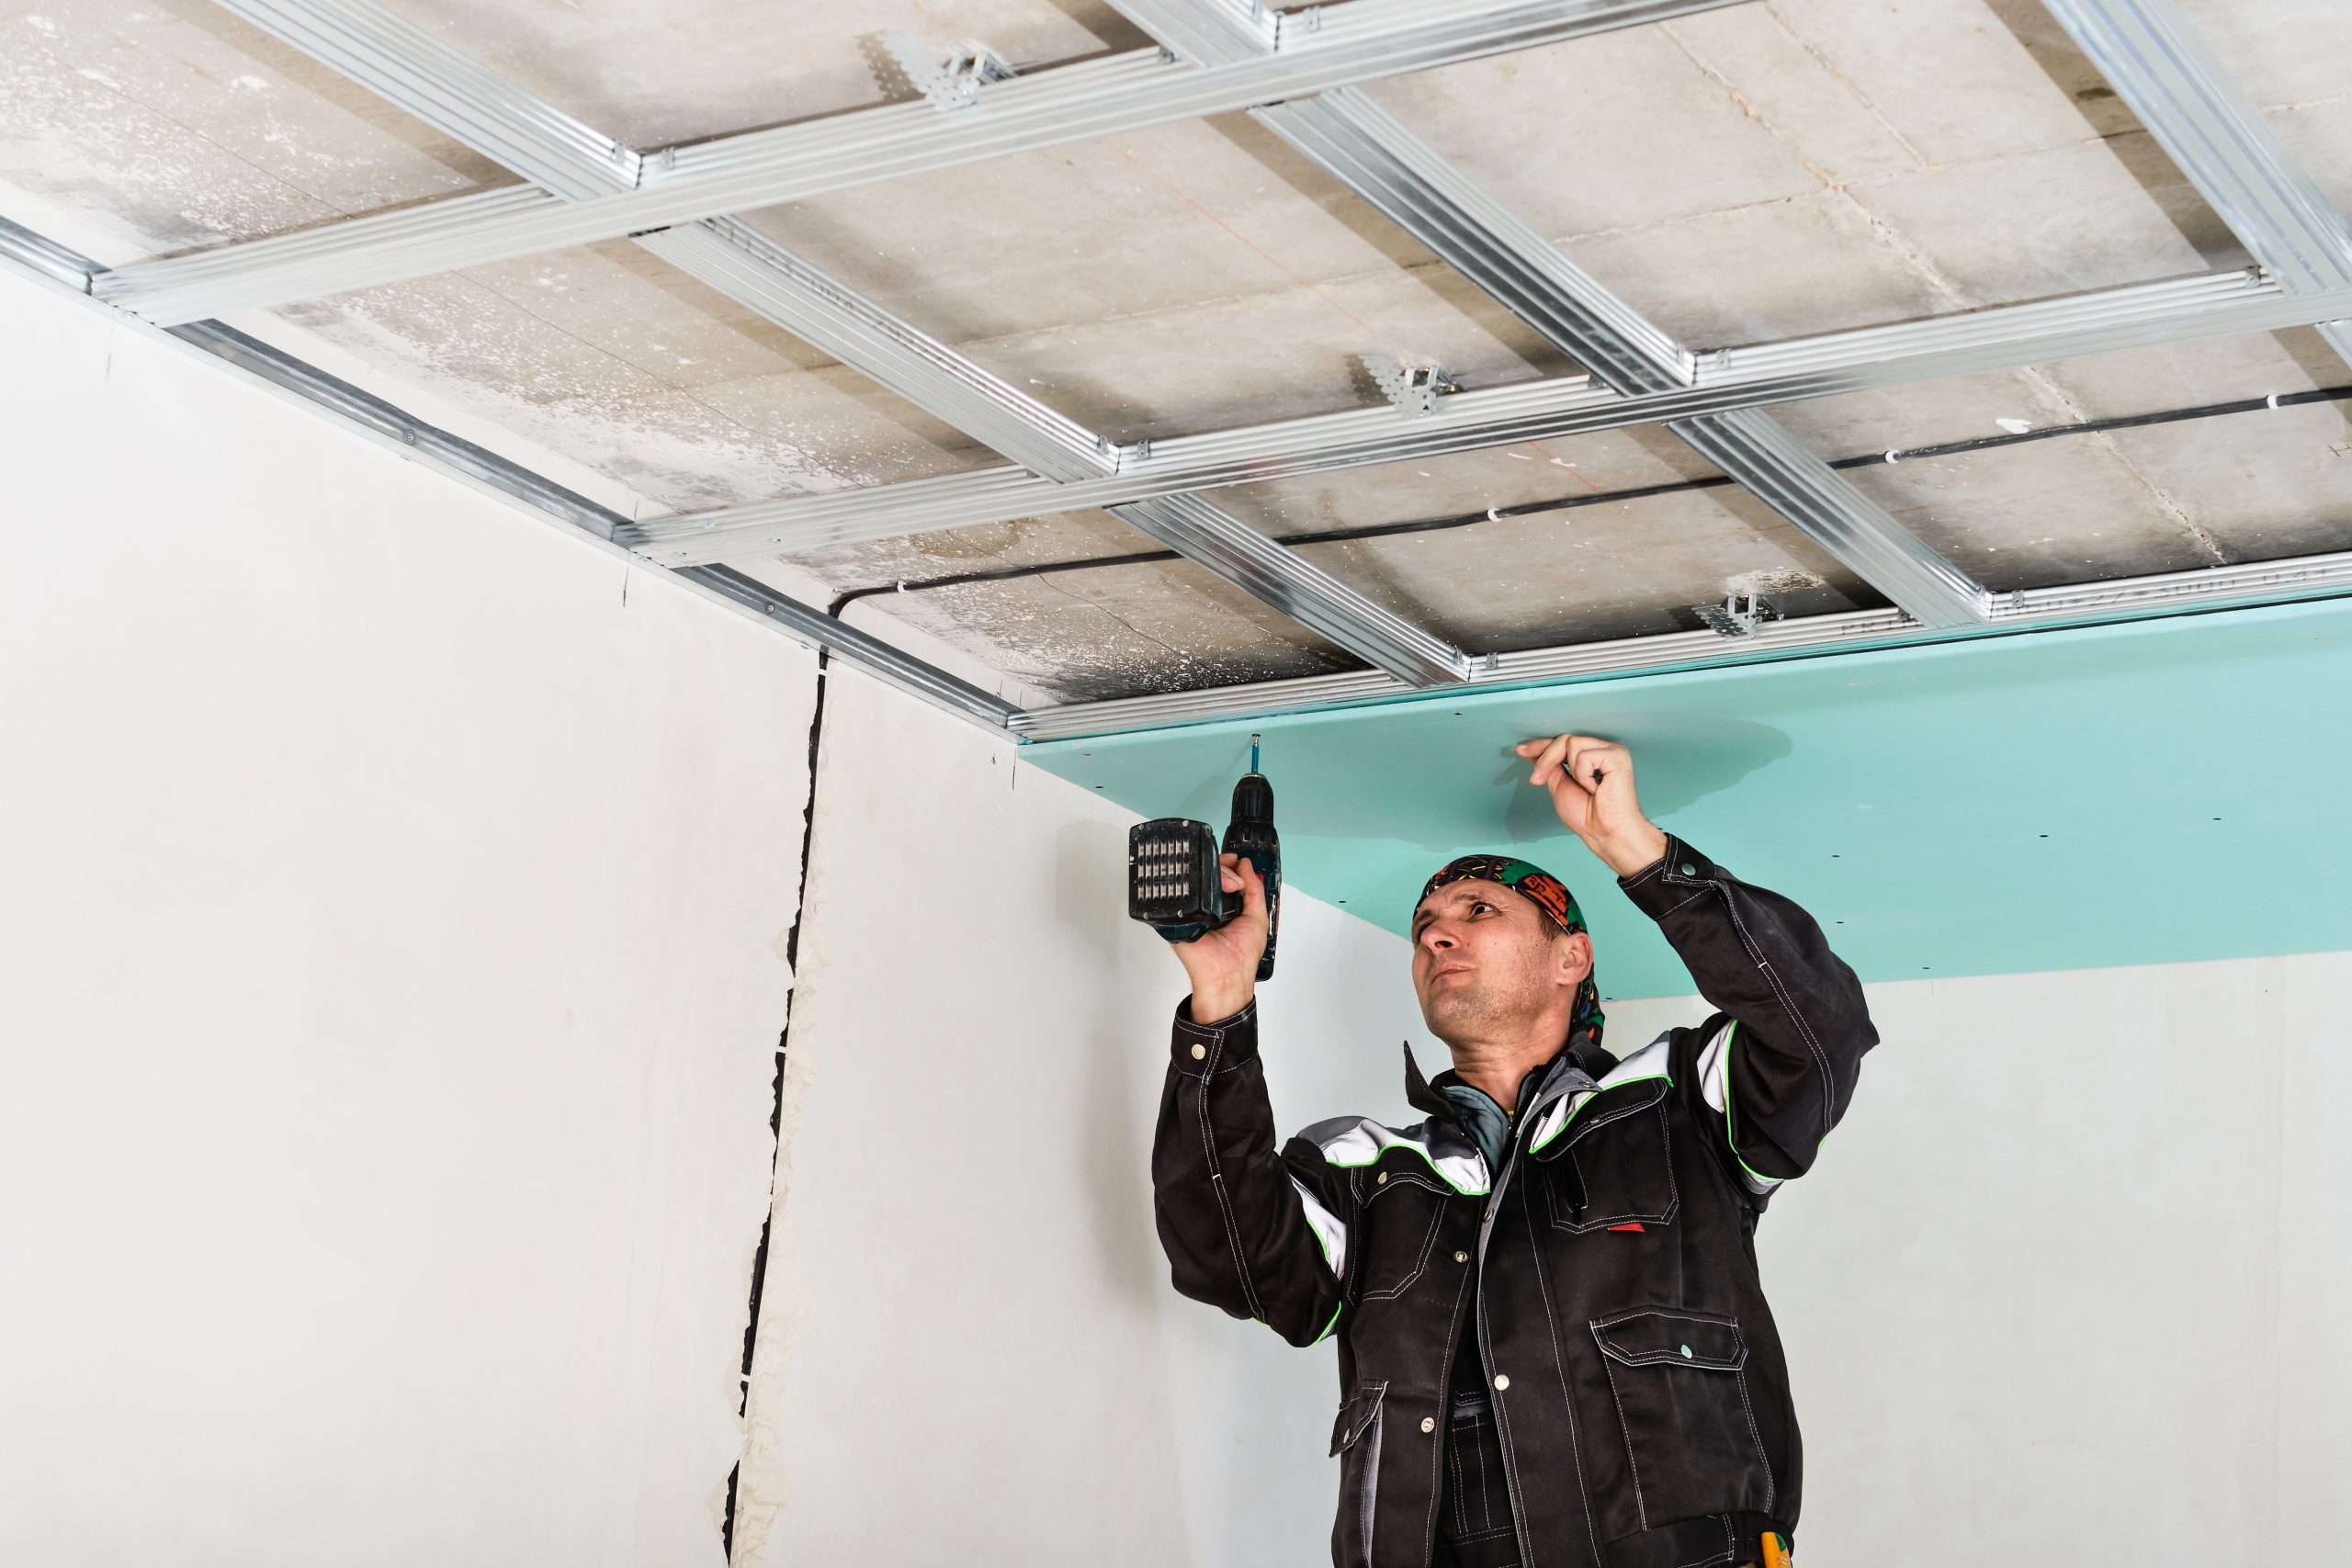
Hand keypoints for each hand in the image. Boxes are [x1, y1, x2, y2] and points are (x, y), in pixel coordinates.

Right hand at [1169, 852, 1267, 1022]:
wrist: (1228, 974)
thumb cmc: (1242, 955)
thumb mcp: (1258, 917)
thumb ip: (1255, 890)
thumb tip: (1247, 867)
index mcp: (1223, 907)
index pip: (1222, 877)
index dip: (1229, 866)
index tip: (1237, 862)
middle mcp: (1206, 906)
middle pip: (1208, 874)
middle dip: (1225, 868)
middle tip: (1235, 880)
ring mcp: (1192, 910)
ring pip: (1196, 880)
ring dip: (1216, 876)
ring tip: (1229, 886)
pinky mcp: (1178, 916)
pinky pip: (1183, 894)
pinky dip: (1197, 887)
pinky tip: (1210, 891)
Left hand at [1514, 733, 1669, 877]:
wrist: (1604, 832)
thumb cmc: (1587, 815)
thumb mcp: (1559, 785)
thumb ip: (1550, 766)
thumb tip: (1533, 751)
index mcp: (1591, 755)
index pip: (1562, 742)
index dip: (1540, 745)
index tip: (1520, 751)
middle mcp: (1602, 749)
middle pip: (1564, 739)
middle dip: (1545, 760)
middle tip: (1536, 780)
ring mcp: (1612, 751)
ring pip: (1571, 743)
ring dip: (1572, 773)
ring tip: (1587, 789)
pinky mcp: (1618, 756)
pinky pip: (1585, 756)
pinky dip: (1584, 776)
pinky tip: (1597, 788)